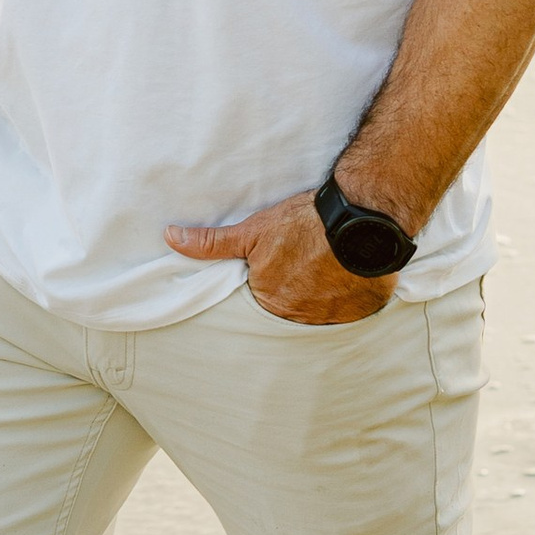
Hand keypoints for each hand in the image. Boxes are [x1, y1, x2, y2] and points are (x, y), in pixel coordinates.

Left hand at [166, 190, 393, 323]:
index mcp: (270, 301)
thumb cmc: (303, 223)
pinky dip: (349, 299)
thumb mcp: (252, 230)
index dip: (272, 283)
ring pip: (321, 313)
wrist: (361, 216)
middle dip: (296, 293)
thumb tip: (172, 237)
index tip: (282, 268)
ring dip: (322, 297)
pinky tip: (348, 277)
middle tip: (305, 265)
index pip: (263, 302)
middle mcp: (300, 317)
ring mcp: (333, 318)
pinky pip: (351, 312)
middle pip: (291, 310)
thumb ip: (212, 243)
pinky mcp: (361, 312)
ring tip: (326, 268)